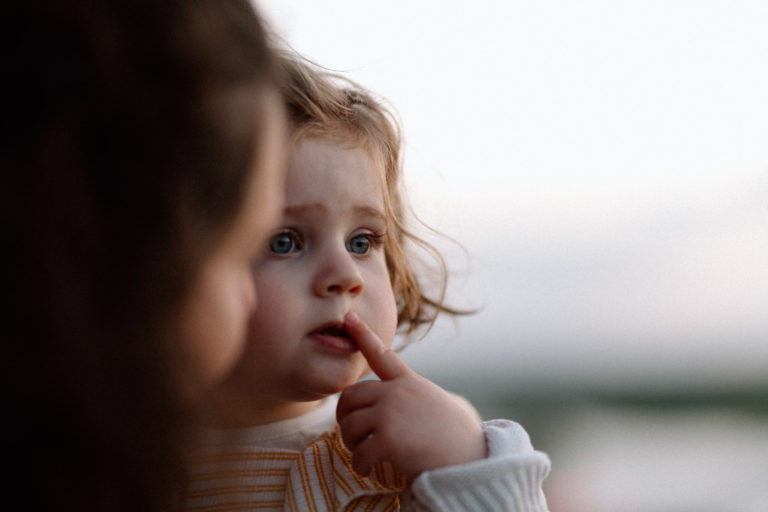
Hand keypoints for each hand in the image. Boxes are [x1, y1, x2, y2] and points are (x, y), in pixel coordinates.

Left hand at [336, 312, 486, 478]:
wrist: (474, 461)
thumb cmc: (458, 441)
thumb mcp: (436, 405)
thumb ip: (410, 399)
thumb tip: (386, 410)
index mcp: (410, 383)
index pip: (382, 355)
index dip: (362, 335)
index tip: (348, 317)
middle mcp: (397, 392)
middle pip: (350, 398)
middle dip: (346, 420)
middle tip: (355, 438)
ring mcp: (391, 413)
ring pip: (349, 427)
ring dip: (353, 446)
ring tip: (366, 457)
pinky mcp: (388, 438)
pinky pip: (359, 453)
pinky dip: (360, 466)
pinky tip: (369, 470)